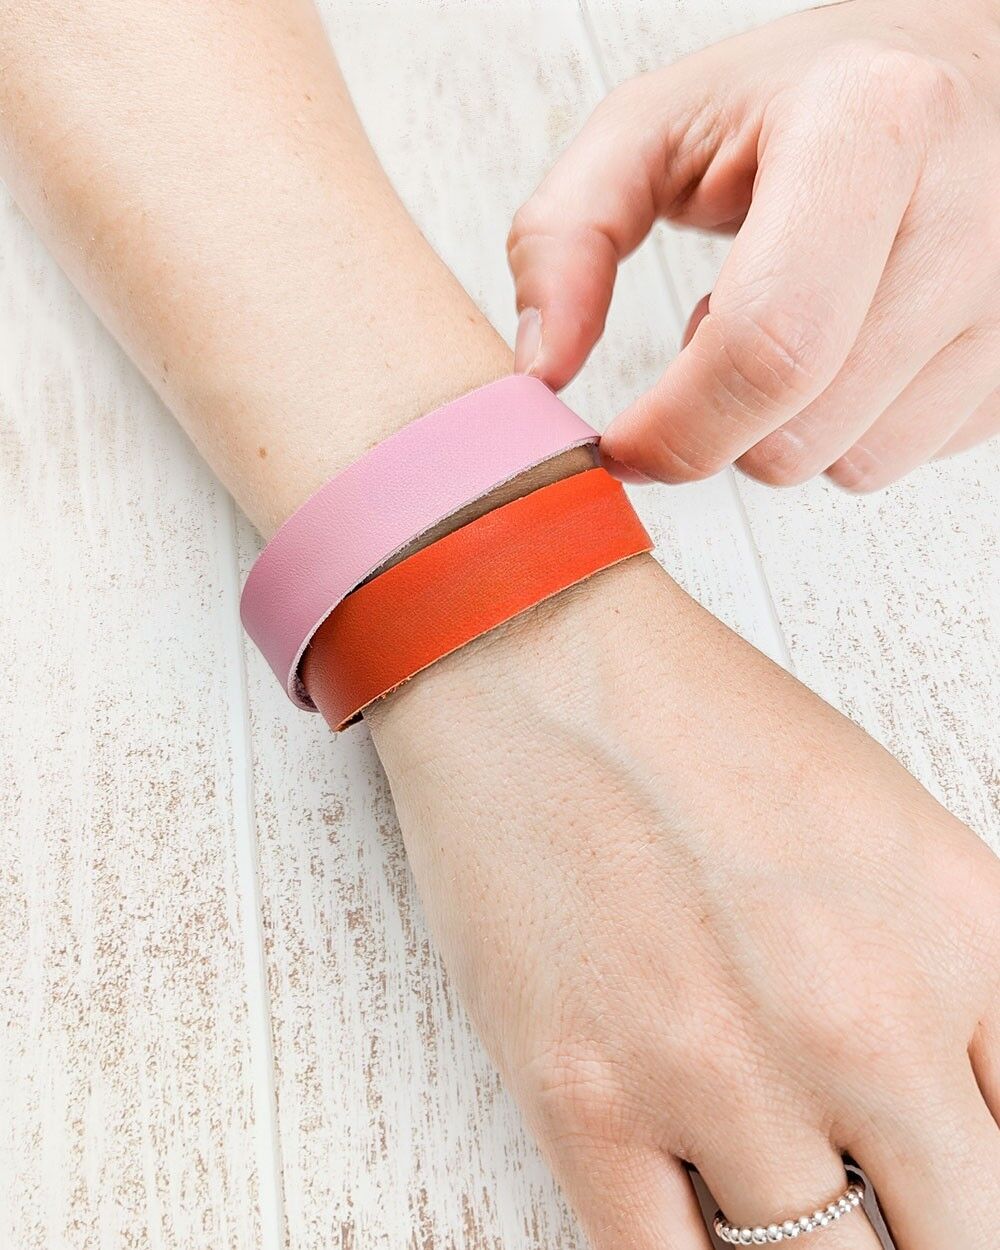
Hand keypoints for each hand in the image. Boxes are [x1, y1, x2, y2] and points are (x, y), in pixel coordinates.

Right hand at [370, 555, 999, 1248]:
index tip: (948, 1185)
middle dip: (923, 1231)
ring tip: (783, 1191)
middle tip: (884, 1207)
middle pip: (957, 1241)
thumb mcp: (898, 836)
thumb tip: (966, 1110)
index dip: (985, 1184)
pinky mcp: (583, 1098)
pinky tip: (704, 1217)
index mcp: (961, 941)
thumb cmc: (703, 728)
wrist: (538, 661)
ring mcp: (716, 1070)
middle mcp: (861, 1022)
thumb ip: (966, 994)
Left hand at [507, 0, 999, 490]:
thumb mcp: (655, 126)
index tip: (624, 441)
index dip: (678, 426)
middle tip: (701, 359)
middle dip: (716, 436)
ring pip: (855, 466)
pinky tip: (849, 346)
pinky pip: (907, 458)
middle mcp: (969, 213)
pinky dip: (850, 427)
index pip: (770, 343)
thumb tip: (541, 370)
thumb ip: (565, 235)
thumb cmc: (803, 103)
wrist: (965, 75)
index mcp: (870, 128)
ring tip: (788, 326)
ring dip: (784, 430)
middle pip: (803, 432)